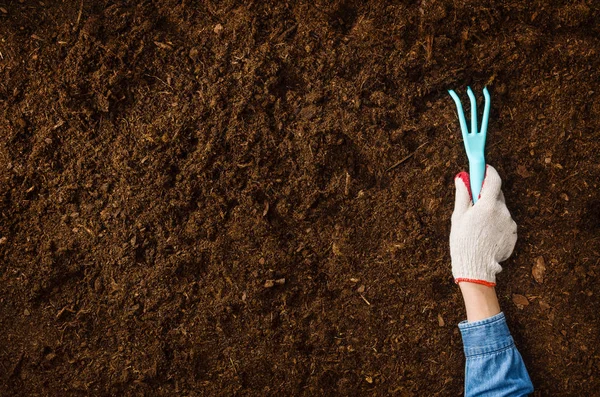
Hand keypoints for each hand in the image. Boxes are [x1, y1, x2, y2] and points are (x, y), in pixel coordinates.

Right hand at [450, 165, 516, 286]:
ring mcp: (510, 224)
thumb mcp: (458, 217)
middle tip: (474, 203)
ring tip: (478, 227)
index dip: (488, 172)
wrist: (476, 268)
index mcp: (488, 205)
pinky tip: (486, 235)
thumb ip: (463, 195)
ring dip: (491, 212)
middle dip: (486, 194)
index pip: (493, 179)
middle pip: (497, 194)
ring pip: (500, 210)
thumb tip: (462, 178)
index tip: (483, 169)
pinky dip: (496, 224)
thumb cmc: (463, 242)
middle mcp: (503, 212)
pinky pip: (505, 223)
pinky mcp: (513, 234)